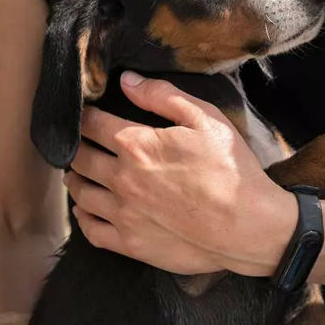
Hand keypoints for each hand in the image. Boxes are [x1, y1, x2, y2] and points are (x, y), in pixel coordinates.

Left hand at [65, 71, 295, 276]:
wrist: (248, 226)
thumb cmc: (231, 170)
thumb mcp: (206, 120)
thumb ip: (163, 96)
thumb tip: (127, 80)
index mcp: (136, 145)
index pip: (92, 124)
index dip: (85, 116)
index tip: (84, 114)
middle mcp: (121, 179)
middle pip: (80, 158)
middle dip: (76, 147)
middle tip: (77, 144)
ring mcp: (123, 214)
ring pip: (81, 194)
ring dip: (75, 180)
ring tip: (77, 173)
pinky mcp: (130, 243)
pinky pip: (91, 230)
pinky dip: (83, 217)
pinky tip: (87, 209)